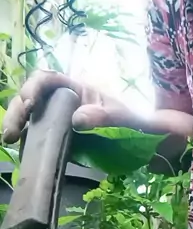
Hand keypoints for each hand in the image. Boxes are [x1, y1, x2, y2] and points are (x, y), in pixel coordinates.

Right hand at [3, 70, 150, 143]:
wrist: (143, 141)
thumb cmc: (134, 121)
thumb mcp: (122, 116)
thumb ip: (103, 116)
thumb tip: (77, 119)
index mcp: (75, 87)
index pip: (47, 79)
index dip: (33, 87)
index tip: (29, 104)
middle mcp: (62, 100)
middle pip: (30, 97)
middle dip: (16, 110)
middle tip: (11, 132)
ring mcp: (58, 118)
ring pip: (29, 115)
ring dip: (16, 123)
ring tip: (10, 139)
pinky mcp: (57, 137)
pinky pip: (37, 134)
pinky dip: (26, 140)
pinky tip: (20, 149)